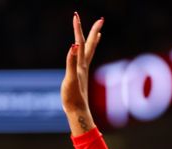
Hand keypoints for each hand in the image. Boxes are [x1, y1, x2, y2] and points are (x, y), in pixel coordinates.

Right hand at [62, 13, 102, 133]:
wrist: (77, 111)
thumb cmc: (72, 97)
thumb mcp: (70, 79)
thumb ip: (71, 62)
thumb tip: (73, 46)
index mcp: (81, 64)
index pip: (80, 42)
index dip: (78, 28)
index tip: (76, 15)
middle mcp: (84, 65)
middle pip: (90, 45)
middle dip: (93, 31)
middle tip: (101, 20)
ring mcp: (83, 71)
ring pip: (89, 52)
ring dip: (93, 41)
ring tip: (98, 33)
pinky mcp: (80, 77)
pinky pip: (85, 61)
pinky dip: (87, 53)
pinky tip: (85, 54)